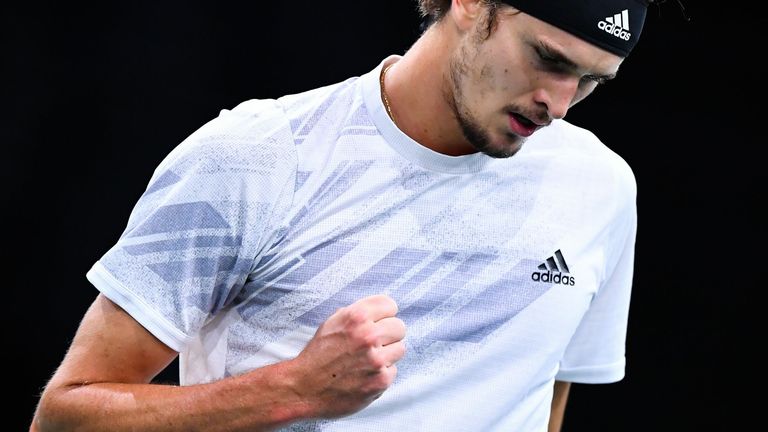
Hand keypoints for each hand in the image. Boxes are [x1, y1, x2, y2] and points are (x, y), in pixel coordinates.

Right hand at [288, 294, 405, 418]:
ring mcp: (376, 359)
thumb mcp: (332, 323)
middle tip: (374, 343)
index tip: (378, 322)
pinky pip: (393, 370)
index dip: (383, 315)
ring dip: (387, 354)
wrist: (304, 388)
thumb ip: (357, 313)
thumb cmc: (318, 354)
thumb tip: (381, 309)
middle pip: (399, 327)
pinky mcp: (380, 381)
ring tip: (367, 360)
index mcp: (356, 316)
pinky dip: (381, 374)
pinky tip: (364, 375)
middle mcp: (368, 335)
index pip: (390, 305)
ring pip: (400, 348)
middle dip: (388, 334)